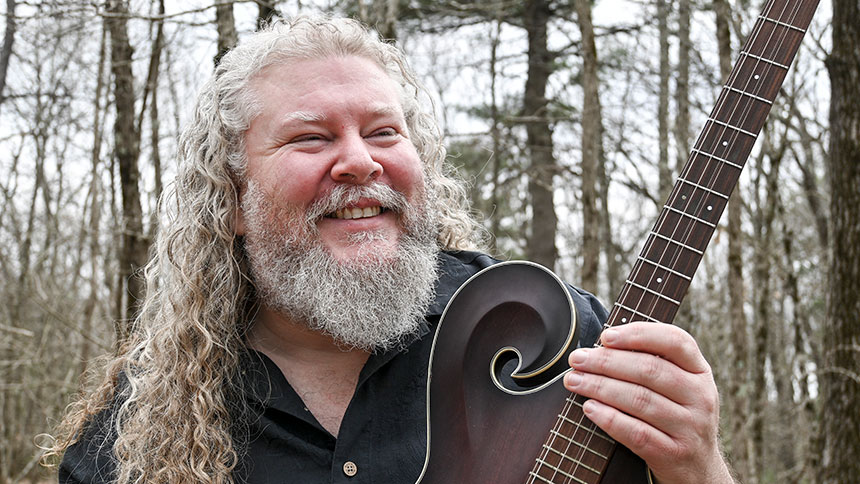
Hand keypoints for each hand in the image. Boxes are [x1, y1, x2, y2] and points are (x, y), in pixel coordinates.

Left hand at [563, 322, 734, 483]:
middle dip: (606, 361)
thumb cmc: (677, 416)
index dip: (639, 334)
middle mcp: (700, 396)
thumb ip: (653, 362)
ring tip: (574, 381)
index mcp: (700, 371)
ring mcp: (690, 427)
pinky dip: (609, 418)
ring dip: (600, 387)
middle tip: (577, 359)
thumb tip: (603, 345)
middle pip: (649, 370)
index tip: (605, 336)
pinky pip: (637, 432)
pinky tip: (589, 408)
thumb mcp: (680, 386)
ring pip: (640, 399)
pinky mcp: (673, 453)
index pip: (675, 341)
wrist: (698, 468)